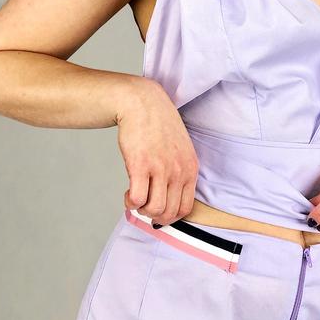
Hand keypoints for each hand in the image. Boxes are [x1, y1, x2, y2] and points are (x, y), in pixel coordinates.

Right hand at [116, 79, 198, 226]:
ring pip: (154, 209)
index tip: (158, 210)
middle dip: (154, 215)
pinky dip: (131, 202)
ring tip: (136, 197)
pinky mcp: (141, 165)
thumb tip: (170, 197)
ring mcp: (161, 168)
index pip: (186, 208)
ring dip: (141, 209)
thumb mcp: (181, 149)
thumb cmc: (159, 126)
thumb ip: (180, 171)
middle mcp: (179, 171)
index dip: (170, 216)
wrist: (143, 103)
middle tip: (144, 205)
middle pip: (169, 213)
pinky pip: (138, 199)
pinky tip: (128, 192)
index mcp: (190, 168)